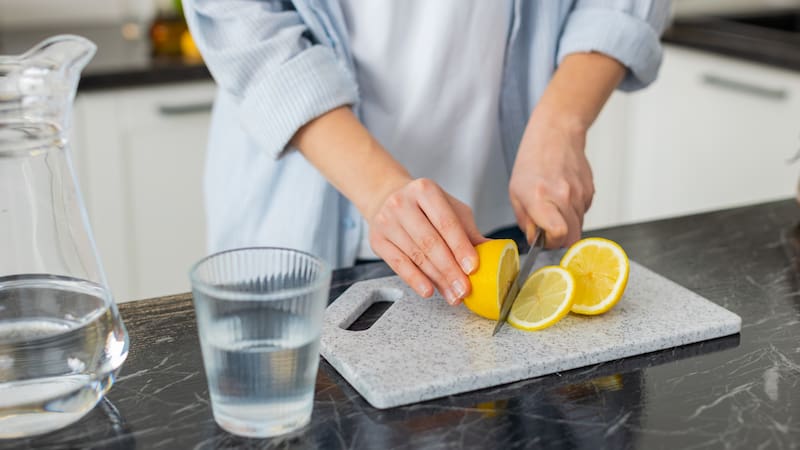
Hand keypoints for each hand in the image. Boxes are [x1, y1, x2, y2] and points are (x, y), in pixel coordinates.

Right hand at [366, 178, 487, 304]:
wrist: (387, 198)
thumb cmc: (424, 205)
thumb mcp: (449, 209)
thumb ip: (468, 231)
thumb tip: (495, 252)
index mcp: (426, 191)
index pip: (446, 222)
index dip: (460, 247)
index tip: (472, 267)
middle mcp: (403, 203)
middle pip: (430, 242)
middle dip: (450, 269)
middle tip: (464, 289)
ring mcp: (387, 221)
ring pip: (416, 256)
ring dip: (437, 279)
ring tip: (453, 295)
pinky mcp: (377, 239)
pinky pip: (398, 264)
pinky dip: (415, 280)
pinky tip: (429, 290)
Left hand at [509, 113, 593, 247]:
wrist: (557, 134)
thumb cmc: (532, 160)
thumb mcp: (515, 192)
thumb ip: (525, 220)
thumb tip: (535, 239)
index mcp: (540, 197)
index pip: (558, 233)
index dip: (552, 242)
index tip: (543, 238)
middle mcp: (563, 196)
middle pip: (571, 237)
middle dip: (559, 239)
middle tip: (547, 229)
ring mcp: (580, 193)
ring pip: (578, 226)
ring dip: (566, 224)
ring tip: (553, 206)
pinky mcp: (590, 191)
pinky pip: (583, 213)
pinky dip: (574, 212)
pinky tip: (563, 197)